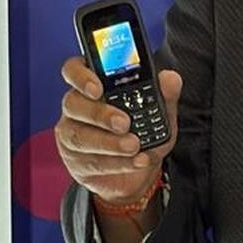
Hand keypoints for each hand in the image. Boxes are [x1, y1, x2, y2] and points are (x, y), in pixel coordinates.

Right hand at [55, 57, 182, 204]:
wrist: (139, 173)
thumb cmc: (142, 134)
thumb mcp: (159, 114)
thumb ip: (165, 95)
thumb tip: (170, 78)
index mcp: (92, 86)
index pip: (74, 70)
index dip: (81, 76)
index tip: (97, 88)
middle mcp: (76, 108)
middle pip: (73, 104)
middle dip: (99, 114)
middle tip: (124, 123)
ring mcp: (72, 136)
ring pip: (80, 136)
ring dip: (110, 143)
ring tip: (134, 146)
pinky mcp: (77, 163)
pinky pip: (92, 162)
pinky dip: (117, 163)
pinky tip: (136, 161)